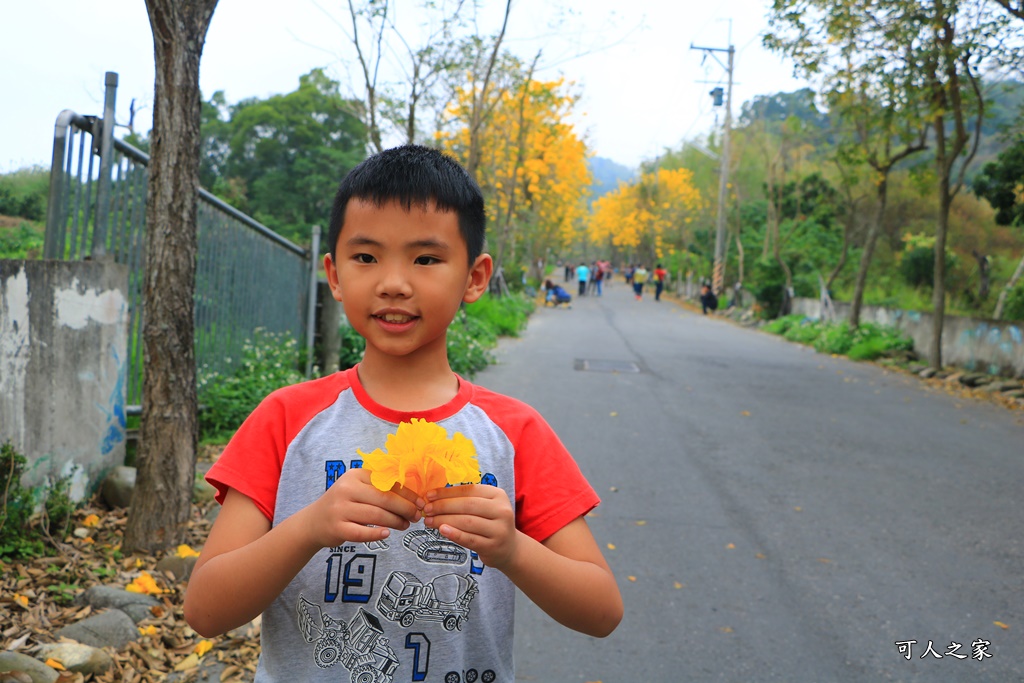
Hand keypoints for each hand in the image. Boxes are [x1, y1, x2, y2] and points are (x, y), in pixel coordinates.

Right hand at [303, 468, 423, 548]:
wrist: (314, 522)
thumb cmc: (344, 504)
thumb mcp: (358, 489)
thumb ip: (381, 489)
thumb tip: (414, 497)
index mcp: (356, 475)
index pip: (387, 483)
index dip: (407, 494)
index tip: (421, 502)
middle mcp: (346, 489)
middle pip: (384, 499)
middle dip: (404, 508)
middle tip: (416, 516)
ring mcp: (340, 509)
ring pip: (375, 515)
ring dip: (395, 522)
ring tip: (405, 525)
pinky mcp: (336, 528)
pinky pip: (361, 532)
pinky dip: (376, 534)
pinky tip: (387, 534)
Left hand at [422, 485, 517, 569]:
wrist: (509, 548)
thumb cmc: (491, 524)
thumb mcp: (486, 506)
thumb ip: (466, 500)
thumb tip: (435, 497)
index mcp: (498, 495)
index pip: (469, 490)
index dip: (447, 492)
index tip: (430, 495)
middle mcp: (501, 510)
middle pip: (467, 505)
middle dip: (443, 506)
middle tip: (427, 509)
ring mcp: (499, 529)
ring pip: (467, 522)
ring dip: (444, 520)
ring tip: (429, 521)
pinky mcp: (492, 546)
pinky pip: (470, 539)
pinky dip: (454, 534)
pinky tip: (442, 530)